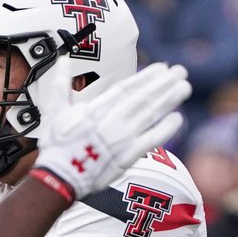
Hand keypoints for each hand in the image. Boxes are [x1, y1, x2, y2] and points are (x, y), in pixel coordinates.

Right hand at [32, 61, 189, 198]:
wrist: (60, 177)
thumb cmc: (56, 145)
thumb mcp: (53, 110)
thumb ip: (60, 83)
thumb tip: (63, 60)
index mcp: (97, 108)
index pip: (127, 88)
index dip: (147, 77)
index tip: (161, 68)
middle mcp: (113, 120)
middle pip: (144, 97)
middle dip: (164, 84)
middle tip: (180, 71)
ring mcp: (122, 138)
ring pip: (151, 114)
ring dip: (170, 100)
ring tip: (184, 87)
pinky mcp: (128, 157)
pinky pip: (152, 140)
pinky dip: (165, 128)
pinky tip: (178, 118)